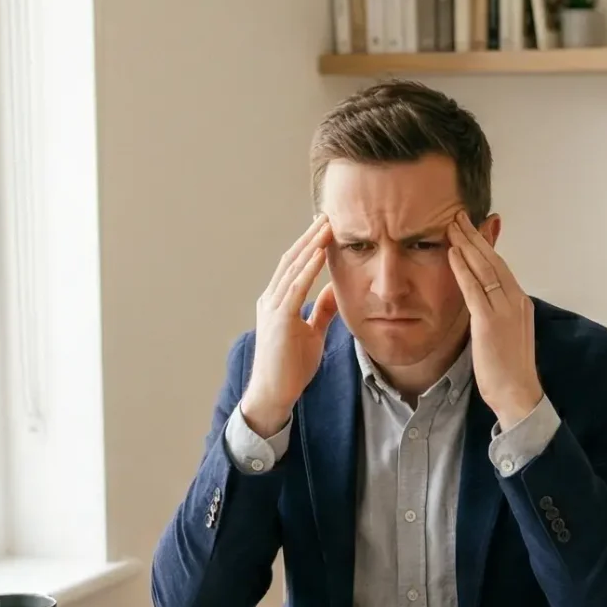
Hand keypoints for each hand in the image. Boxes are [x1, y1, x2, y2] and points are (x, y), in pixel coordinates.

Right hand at [240, 214, 336, 436]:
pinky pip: (295, 287)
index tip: (325, 227)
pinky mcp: (279, 318)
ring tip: (326, 225)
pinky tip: (320, 253)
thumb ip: (321, 310)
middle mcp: (271, 299)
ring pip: (292, 268)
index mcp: (277, 301)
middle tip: (327, 215)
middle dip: (309, 236)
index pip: (294, 265)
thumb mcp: (312, 332)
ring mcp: (272, 307)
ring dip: (310, 244)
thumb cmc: (292, 366)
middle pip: (291, 259)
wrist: (275, 392)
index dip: (309, 245)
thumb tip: (334, 289)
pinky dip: (308, 268)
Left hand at [445, 210, 542, 426]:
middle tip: (459, 216)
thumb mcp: (506, 332)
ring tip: (452, 226)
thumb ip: (496, 312)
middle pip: (493, 261)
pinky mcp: (490, 322)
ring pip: (484, 269)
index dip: (485, 245)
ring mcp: (505, 310)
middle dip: (475, 236)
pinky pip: (474, 289)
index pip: (501, 267)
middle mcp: (516, 301)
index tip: (472, 228)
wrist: (518, 392)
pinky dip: (463, 268)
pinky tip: (452, 253)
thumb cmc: (509, 368)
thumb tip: (484, 299)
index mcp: (521, 302)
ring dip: (466, 245)